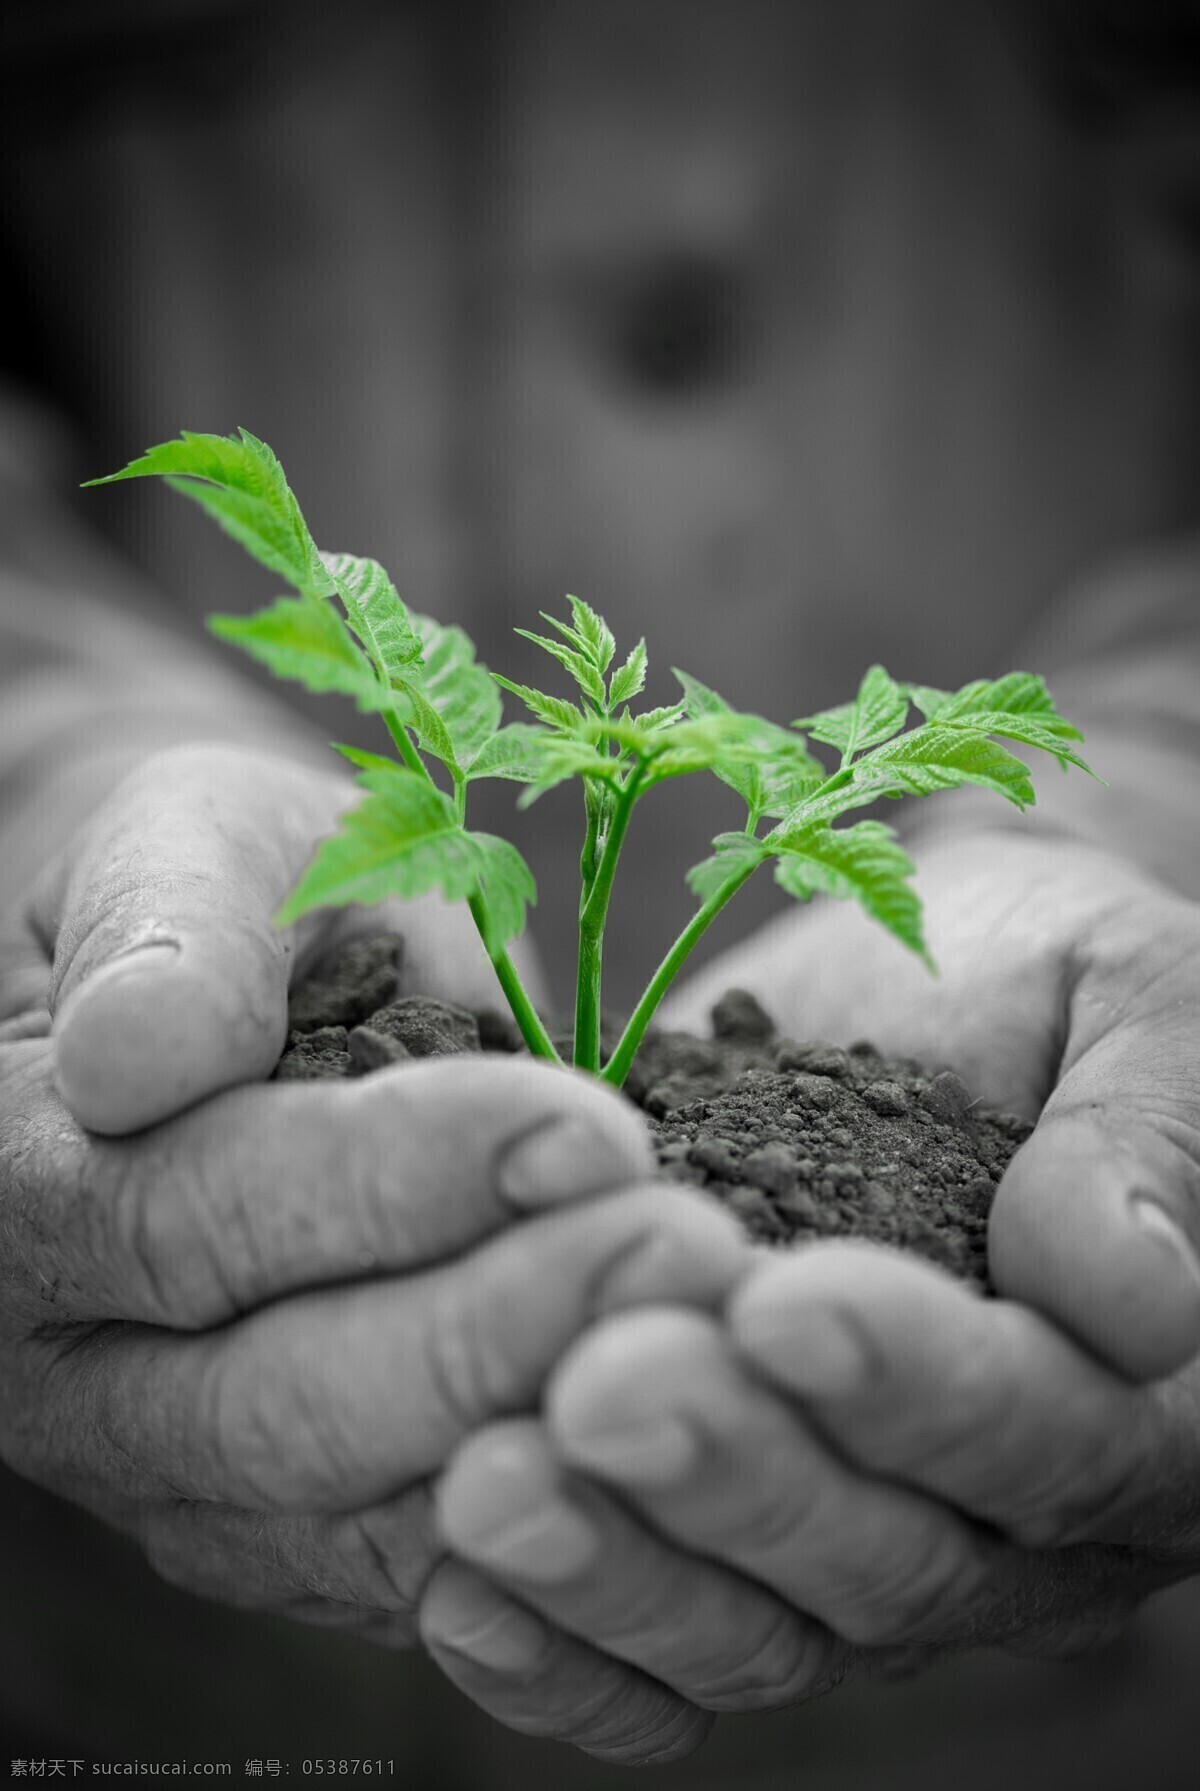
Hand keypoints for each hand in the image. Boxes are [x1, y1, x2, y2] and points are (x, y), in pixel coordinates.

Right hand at [0, 741, 748, 1745]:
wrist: (254, 993)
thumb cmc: (232, 891)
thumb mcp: (185, 844)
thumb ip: (164, 931)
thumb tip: (134, 1054)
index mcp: (14, 1189)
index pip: (190, 1216)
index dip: (391, 1183)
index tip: (586, 1128)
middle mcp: (75, 1372)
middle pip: (280, 1405)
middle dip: (502, 1329)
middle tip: (690, 1252)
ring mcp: (178, 1480)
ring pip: (363, 1520)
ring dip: (557, 1440)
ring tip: (718, 1341)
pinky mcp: (288, 1534)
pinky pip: (426, 1572)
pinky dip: (565, 1527)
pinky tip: (689, 1445)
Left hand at [422, 828, 1199, 1759]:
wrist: (920, 981)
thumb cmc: (1050, 974)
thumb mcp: (1133, 1003)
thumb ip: (1146, 1141)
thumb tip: (1137, 1300)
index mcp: (1143, 1401)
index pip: (1046, 1436)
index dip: (916, 1387)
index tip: (779, 1303)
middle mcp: (1013, 1518)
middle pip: (888, 1560)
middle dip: (734, 1476)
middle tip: (600, 1387)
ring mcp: (864, 1548)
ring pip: (759, 1629)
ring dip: (618, 1567)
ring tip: (487, 1484)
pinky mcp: (730, 1544)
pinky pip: (658, 1652)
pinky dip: (561, 1643)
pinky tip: (454, 1588)